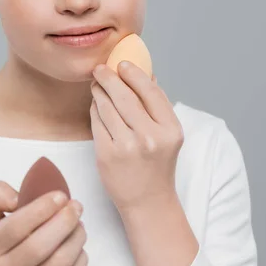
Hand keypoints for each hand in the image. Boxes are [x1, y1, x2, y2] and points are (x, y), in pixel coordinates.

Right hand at [0, 182, 87, 265]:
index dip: (42, 208)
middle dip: (65, 222)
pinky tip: (78, 246)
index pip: (16, 227)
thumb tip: (20, 198)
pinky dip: (81, 259)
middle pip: (40, 247)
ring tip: (79, 224)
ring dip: (76, 238)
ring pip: (60, 263)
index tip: (61, 195)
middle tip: (76, 206)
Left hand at [90, 62, 183, 212]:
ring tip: (96, 84)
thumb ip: (157, 106)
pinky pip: (96, 122)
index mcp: (170, 130)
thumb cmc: (157, 165)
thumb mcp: (167, 136)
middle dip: (110, 78)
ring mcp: (127, 146)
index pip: (151, 92)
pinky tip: (95, 104)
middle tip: (101, 68)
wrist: (148, 202)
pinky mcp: (106, 155)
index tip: (123, 64)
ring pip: (107, 107)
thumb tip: (146, 74)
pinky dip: (94, 109)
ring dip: (99, 91)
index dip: (135, 74)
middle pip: (125, 96)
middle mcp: (150, 137)